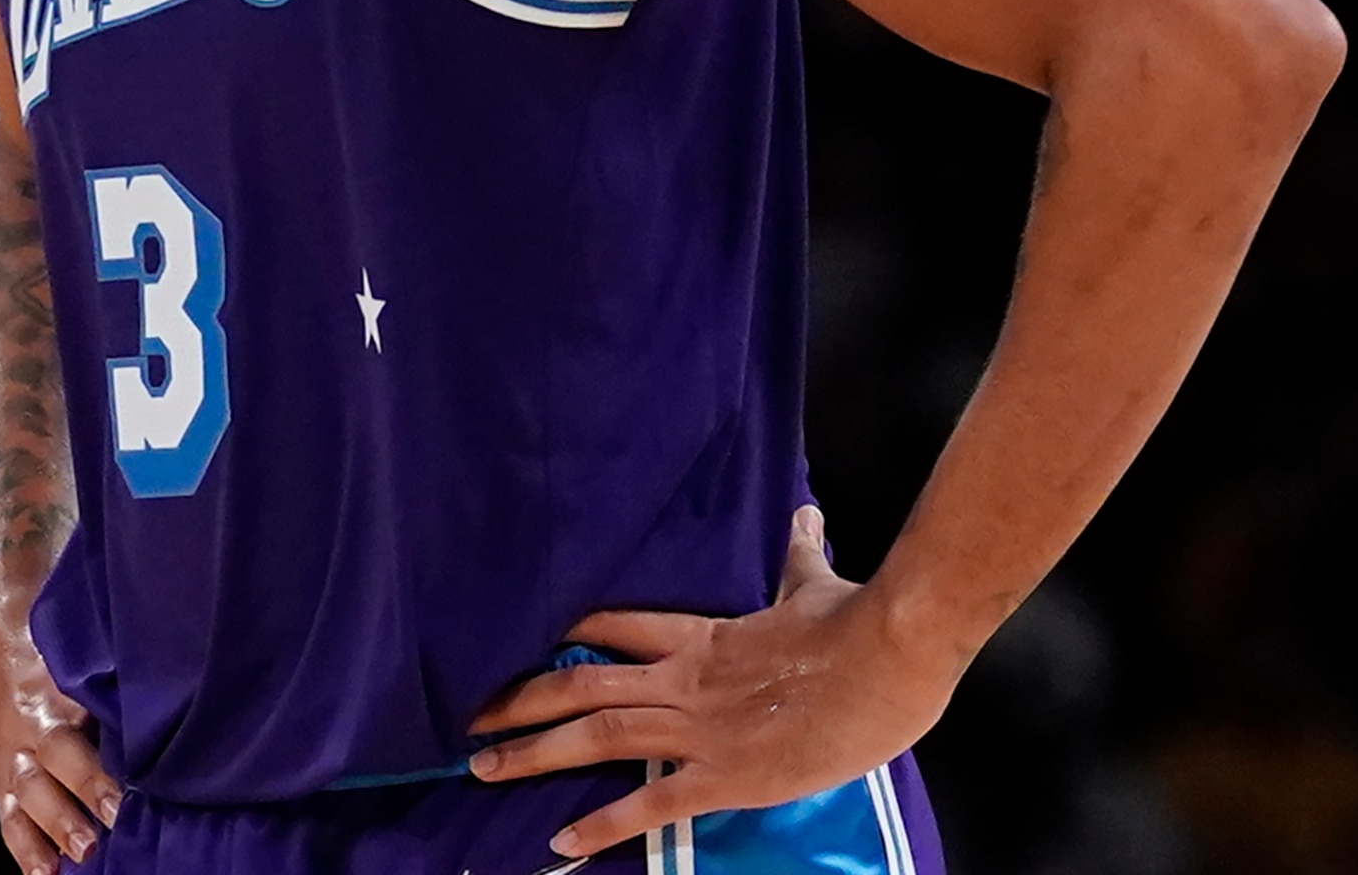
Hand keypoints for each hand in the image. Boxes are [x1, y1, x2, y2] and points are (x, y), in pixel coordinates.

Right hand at [0, 606, 122, 871]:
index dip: (101, 759)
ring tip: (81, 857)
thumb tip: (176, 687)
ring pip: (28, 795)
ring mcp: (11, 756)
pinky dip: (25, 850)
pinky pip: (9, 819)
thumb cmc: (54, 649)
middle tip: (109, 825)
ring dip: (52, 829)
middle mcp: (32, 723)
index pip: (82, 722)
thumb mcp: (80, 649)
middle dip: (81, 793)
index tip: (130, 787)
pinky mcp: (1, 781)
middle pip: (55, 760)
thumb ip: (113, 677)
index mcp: (56, 687)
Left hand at [466, 507, 967, 860]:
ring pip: (600, 738)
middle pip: (583, 686)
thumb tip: (803, 516)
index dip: (563, 638)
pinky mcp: (727, 776)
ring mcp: (702, 730)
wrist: (890, 655)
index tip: (520, 647)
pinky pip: (653, 804)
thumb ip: (799, 556)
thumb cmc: (858, 620)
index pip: (614, 626)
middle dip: (521, 703)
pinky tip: (562, 840)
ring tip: (483, 769)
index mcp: (703, 637)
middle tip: (467, 721)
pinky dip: (604, 823)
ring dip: (536, 754)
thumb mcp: (817, 583)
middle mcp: (686, 681)